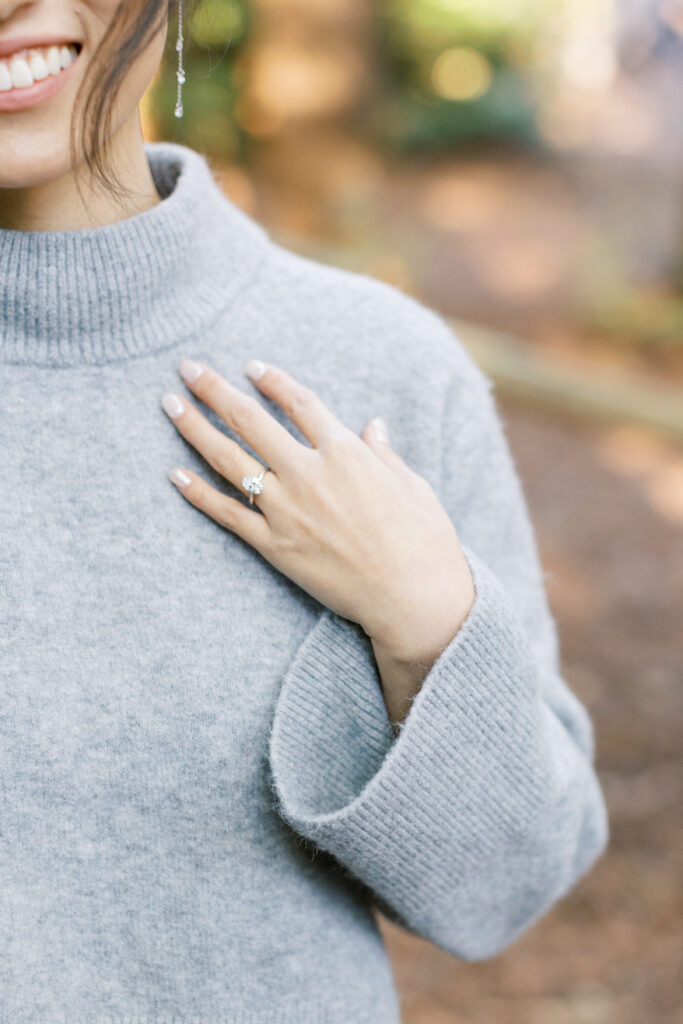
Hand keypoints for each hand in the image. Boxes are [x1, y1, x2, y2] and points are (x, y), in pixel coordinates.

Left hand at [161, 358, 474, 671]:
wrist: (413, 598)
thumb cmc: (424, 541)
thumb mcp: (413, 486)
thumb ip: (384, 453)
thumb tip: (371, 426)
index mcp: (346, 453)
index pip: (299, 403)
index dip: (272, 381)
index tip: (251, 366)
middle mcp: (309, 474)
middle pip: (251, 419)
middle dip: (215, 389)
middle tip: (188, 368)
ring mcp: (287, 510)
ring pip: (229, 460)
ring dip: (195, 428)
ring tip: (169, 404)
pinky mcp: (275, 546)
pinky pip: (228, 514)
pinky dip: (199, 493)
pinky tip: (174, 474)